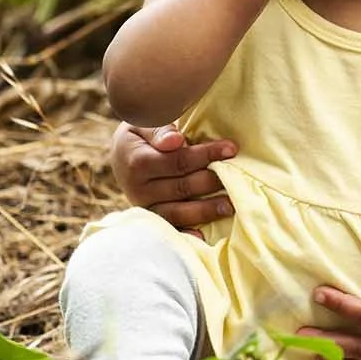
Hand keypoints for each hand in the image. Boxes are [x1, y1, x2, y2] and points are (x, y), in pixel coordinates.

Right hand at [111, 122, 235, 229]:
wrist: (123, 153)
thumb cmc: (141, 133)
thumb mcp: (143, 123)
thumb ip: (159, 130)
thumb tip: (174, 141)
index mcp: (137, 161)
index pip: (177, 160)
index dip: (206, 154)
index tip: (231, 148)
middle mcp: (138, 189)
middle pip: (181, 187)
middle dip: (211, 182)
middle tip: (237, 175)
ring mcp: (144, 206)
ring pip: (177, 212)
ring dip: (205, 210)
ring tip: (230, 205)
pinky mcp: (151, 217)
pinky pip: (169, 228)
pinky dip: (185, 233)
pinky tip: (202, 236)